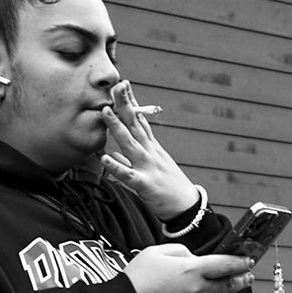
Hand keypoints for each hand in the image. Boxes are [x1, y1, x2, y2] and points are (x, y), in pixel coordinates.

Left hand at [100, 85, 196, 217]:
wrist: (187, 208)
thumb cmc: (168, 187)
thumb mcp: (151, 169)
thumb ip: (130, 159)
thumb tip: (113, 153)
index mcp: (151, 148)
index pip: (140, 120)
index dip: (132, 102)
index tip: (124, 85)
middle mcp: (150, 152)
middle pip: (135, 124)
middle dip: (125, 104)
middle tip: (117, 86)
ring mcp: (148, 167)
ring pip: (130, 143)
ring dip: (117, 127)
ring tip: (105, 111)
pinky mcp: (145, 184)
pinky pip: (128, 174)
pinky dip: (116, 166)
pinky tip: (105, 158)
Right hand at [125, 245, 253, 292]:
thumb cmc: (137, 278)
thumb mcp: (157, 252)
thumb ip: (181, 251)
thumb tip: (194, 258)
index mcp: (192, 270)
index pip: (226, 265)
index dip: (240, 262)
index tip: (248, 261)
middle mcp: (198, 291)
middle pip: (230, 286)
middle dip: (242, 280)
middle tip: (248, 277)